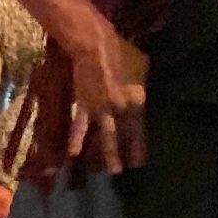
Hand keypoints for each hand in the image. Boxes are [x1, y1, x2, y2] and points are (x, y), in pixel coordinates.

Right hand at [64, 20, 150, 172]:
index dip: (141, 144)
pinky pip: (80, 126)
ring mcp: (102, 108)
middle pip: (127, 135)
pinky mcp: (84, 105)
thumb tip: (145, 94)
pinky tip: (73, 154)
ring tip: (112, 170)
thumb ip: (142, 84)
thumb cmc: (121, 52)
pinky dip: (77, 139)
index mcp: (137, 98)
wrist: (94, 46)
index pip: (141, 126)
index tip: (141, 160)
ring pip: (107, 135)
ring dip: (109, 153)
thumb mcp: (141, 66)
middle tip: (129, 170)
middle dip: (128, 153)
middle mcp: (121, 108)